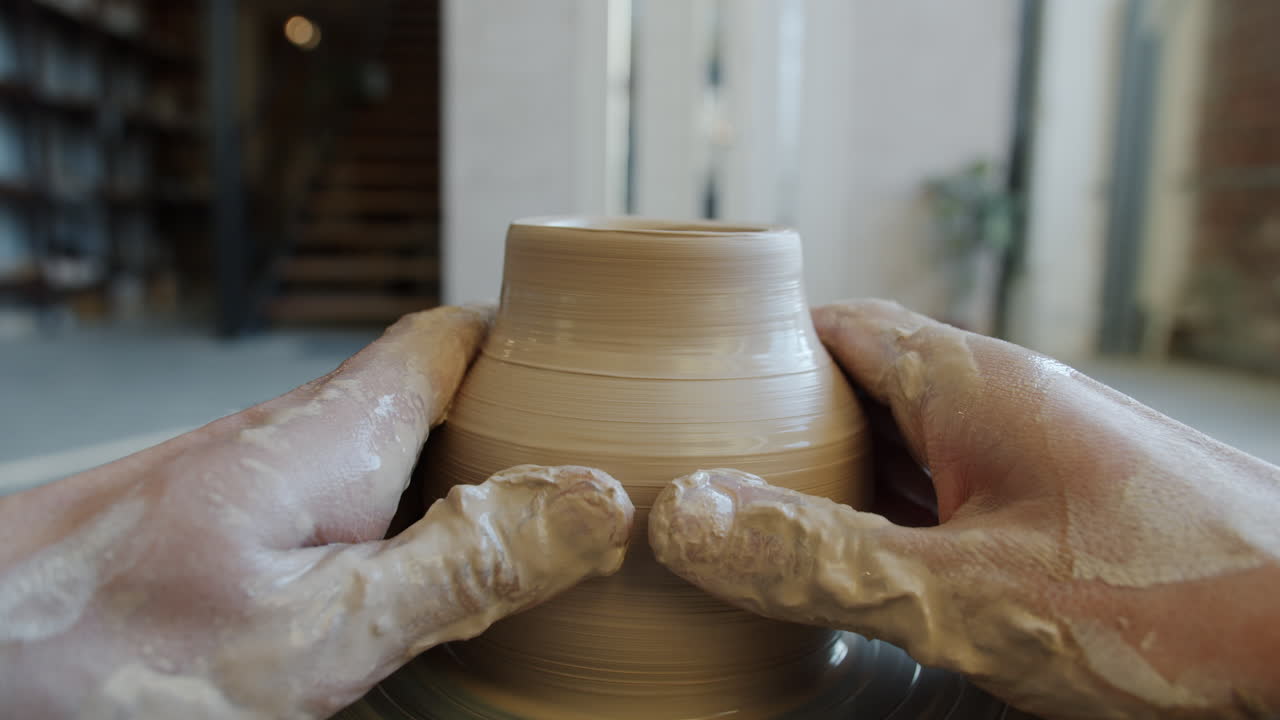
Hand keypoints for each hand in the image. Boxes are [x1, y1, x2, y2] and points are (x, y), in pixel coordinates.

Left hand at [0, 306, 633, 719]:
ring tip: (510, 530)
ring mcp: (251, 475)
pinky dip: (389, 518)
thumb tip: (598, 501)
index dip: (532, 338)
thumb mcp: (324, 632)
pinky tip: (398, 576)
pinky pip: (333, 493)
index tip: (600, 372)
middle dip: (506, 421)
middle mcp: (293, 435)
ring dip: (448, 473)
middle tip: (578, 476)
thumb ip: (462, 564)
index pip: (454, 336)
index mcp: (332, 434)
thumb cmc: (122, 653)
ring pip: (381, 447)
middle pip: (428, 391)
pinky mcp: (219, 518)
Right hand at [650, 299, 1279, 719]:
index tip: (684, 388)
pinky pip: (948, 498)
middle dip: (781, 427)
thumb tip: (682, 515)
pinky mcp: (1061, 513)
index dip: (751, 348)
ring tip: (761, 525)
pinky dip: (891, 522)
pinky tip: (865, 569)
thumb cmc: (1172, 602)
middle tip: (701, 473)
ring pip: (904, 449)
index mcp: (970, 383)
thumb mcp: (969, 592)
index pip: (833, 326)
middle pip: (860, 387)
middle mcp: (1000, 404)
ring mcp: (1034, 458)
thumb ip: (823, 557)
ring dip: (836, 480)